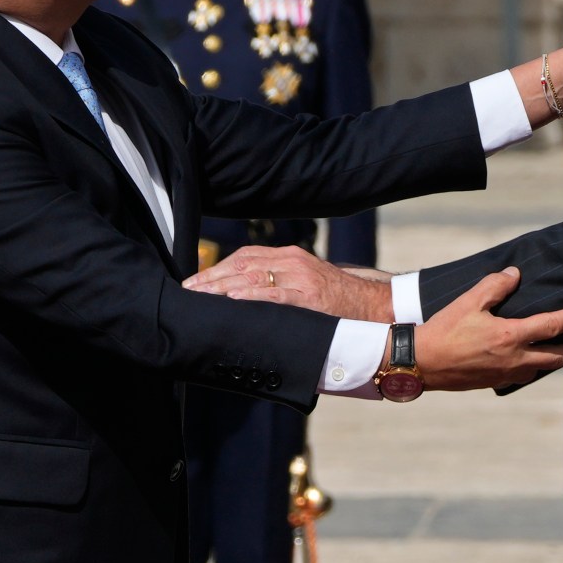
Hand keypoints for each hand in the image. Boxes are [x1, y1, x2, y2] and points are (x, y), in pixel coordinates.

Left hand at [186, 245, 392, 321]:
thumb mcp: (306, 283)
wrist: (372, 305)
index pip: (245, 256)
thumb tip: (246, 294)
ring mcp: (301, 277)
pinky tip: (233, 298)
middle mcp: (292, 261)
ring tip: (201, 295)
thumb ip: (280, 283)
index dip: (218, 267)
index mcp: (290, 256)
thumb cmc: (337, 300)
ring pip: (253, 276)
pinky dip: (252, 295)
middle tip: (189, 290)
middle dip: (212, 277)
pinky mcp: (309, 296)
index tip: (197, 281)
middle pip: (242, 264)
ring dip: (223, 286)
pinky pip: (275, 293)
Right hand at [412, 267, 562, 391]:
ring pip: (542, 367)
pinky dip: (538, 367)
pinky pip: (525, 374)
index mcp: (510, 336)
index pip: (552, 326)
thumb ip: (495, 286)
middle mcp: (515, 358)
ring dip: (560, 360)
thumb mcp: (468, 301)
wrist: (423, 363)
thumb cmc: (444, 331)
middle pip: (557, 356)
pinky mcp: (496, 382)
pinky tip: (537, 362)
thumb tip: (514, 274)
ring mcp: (506, 374)